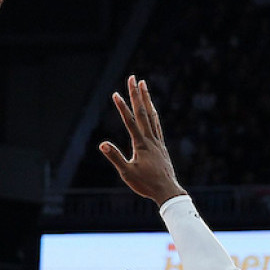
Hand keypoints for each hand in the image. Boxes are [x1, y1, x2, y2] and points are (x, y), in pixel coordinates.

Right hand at [99, 76, 186, 205]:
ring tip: (144, 86)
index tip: (116, 94)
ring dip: (147, 100)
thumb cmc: (146, 184)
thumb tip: (103, 144)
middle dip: (136, 94)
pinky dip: (153, 115)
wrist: (167, 191)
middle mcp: (150, 139)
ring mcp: (157, 141)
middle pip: (143, 112)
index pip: (129, 121)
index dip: (122, 107)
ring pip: (151, 116)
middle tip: (133, 78)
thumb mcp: (127, 173)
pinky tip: (151, 110)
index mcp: (141, 144)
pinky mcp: (161, 146)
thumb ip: (115, 157)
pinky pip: (157, 125)